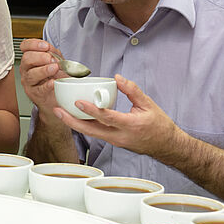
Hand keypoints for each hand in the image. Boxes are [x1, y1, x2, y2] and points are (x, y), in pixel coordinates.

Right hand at [19, 39, 68, 120]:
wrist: (56, 97)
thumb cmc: (54, 77)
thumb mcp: (56, 61)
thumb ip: (53, 53)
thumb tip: (50, 49)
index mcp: (30, 58)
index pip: (25, 46)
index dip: (33, 44)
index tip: (45, 46)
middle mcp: (26, 69)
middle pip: (26, 59)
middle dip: (40, 57)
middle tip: (51, 59)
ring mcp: (29, 82)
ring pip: (31, 74)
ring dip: (44, 70)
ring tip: (54, 68)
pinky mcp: (34, 94)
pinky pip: (39, 89)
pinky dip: (46, 85)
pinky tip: (53, 82)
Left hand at [54, 74, 181, 156]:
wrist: (166, 146)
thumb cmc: (159, 125)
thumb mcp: (148, 104)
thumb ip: (132, 90)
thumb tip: (117, 78)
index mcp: (130, 125)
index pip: (107, 118)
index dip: (92, 110)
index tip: (78, 102)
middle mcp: (119, 136)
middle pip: (91, 130)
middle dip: (71, 121)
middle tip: (57, 111)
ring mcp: (115, 141)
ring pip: (90, 133)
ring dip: (74, 124)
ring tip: (59, 112)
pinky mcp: (112, 142)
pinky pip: (95, 134)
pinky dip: (83, 126)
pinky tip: (73, 117)